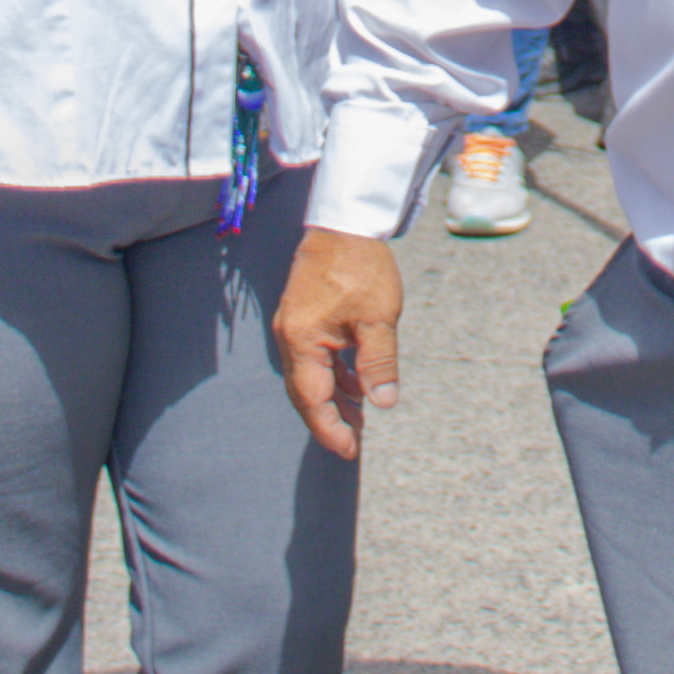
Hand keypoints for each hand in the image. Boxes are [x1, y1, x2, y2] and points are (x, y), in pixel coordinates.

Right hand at [272, 227, 404, 459]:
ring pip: (309, 376)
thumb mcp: (378, 319)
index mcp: (303, 340)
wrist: (344, 222)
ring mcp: (294, 325)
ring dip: (333, 399)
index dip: (330, 429)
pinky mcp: (303, 315)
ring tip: (360, 418)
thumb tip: (383, 403)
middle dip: (329, 420)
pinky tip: (355, 383)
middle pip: (305, 392)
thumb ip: (378, 365)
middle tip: (354, 442)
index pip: (313, 399)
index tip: (350, 451)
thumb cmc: (361, 266)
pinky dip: (333, 375)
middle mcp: (291, 336)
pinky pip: (313, 357)